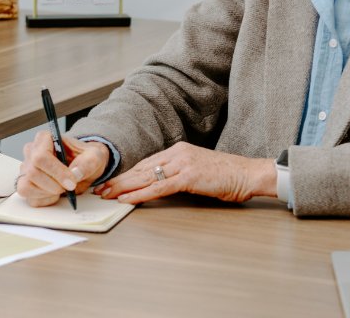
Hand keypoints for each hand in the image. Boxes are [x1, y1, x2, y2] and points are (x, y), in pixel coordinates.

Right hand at [17, 130, 109, 206]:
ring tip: (62, 188)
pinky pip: (29, 198)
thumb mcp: (95, 156)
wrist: (84, 167)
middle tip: (70, 187)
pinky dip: (45, 200)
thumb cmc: (85, 158)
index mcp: (44, 139)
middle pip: (33, 173)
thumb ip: (88, 162)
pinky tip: (56, 194)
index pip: (41, 156)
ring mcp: (26, 169)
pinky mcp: (26, 185)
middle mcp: (31, 152)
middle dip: (54, 185)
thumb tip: (76, 173)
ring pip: (26, 187)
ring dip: (47, 193)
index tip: (71, 182)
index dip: (56, 172)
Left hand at [94, 142, 276, 205]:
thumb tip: (161, 185)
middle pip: (142, 169)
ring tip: (107, 194)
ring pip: (146, 177)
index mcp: (179, 150)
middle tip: (100, 189)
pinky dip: (141, 194)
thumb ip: (180, 174)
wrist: (248, 174)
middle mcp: (178, 154)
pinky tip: (127, 199)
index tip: (112, 181)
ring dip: (124, 187)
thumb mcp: (198, 170)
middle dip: (119, 180)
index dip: (127, 173)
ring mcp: (183, 164)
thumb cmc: (228, 175)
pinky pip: (159, 188)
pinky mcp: (189, 177)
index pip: (147, 163)